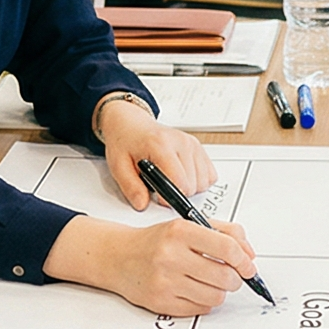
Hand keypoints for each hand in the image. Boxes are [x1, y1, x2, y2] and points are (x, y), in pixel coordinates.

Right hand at [46, 213, 257, 316]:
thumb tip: (249, 254)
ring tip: (209, 282)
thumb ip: (223, 233)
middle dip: (234, 279)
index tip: (249, 267)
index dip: (244, 261)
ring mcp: (165, 281)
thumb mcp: (188, 225)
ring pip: (215, 296)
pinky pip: (200, 309)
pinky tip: (194, 290)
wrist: (118, 257)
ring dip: (220, 291)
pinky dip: (204, 302)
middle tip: (230, 276)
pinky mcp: (161, 301)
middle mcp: (171, 256)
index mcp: (180, 231)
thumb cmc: (156, 241)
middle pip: (225, 276)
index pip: (226, 248)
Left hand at [97, 99, 216, 209]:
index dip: (168, 197)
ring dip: (188, 188)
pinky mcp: (198, 147)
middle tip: (160, 185)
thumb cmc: (125, 142)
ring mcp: (192, 144)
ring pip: (203, 183)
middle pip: (192, 186)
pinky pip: (210, 175)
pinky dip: (198, 181)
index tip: (158, 198)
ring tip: (170, 179)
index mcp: (161, 145)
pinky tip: (182, 176)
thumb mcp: (118, 165)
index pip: (178, 181)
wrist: (131, 124)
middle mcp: (181, 142)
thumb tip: (142, 204)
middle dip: (177, 193)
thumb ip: (130, 187)